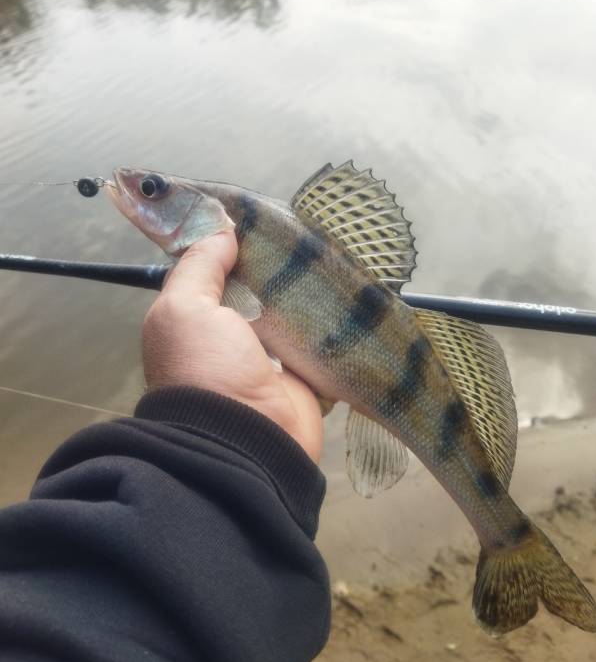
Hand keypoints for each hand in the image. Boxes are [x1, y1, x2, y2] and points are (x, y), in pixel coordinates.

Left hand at [142, 232, 323, 462]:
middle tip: (301, 233)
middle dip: (273, 268)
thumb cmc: (206, 370)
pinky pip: (318, 342)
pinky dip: (328, 324)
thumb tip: (223, 232)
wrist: (246, 443)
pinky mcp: (305, 378)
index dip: (230, 249)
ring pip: (287, 315)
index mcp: (194, 325)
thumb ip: (200, 268)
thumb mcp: (184, 309)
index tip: (257, 219)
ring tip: (327, 255)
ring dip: (302, 294)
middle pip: (255, 293)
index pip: (213, 276)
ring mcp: (269, 361)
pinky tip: (345, 293)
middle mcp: (229, 341)